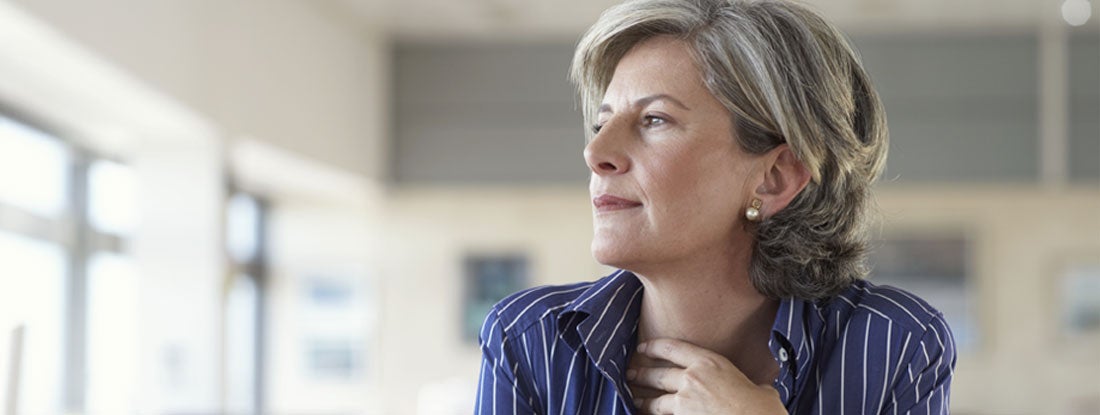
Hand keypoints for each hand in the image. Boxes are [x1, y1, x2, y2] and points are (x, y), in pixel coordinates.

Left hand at [626, 338, 785, 414]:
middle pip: (658, 374)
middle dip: (641, 374)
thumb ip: (746, 384)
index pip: (672, 348)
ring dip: (642, 400)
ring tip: (635, 399)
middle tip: (631, 374)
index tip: (643, 349)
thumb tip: (759, 389)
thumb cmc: (763, 409)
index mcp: (711, 362)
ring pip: (655, 400)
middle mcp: (693, 377)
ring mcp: (685, 401)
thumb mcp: (758, 386)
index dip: (654, 347)